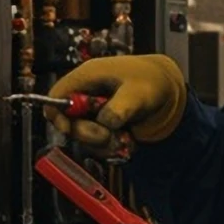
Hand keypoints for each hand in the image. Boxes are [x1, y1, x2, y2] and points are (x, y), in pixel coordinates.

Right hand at [46, 55, 186, 155]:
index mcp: (87, 77)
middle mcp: (86, 94)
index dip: (58, 114)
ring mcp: (93, 111)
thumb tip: (104, 124)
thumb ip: (119, 109)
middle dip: (87, 134)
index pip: (56, 96)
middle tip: (109, 136)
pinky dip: (110, 147)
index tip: (70, 129)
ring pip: (83, 136)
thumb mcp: (137, 93)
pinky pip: (97, 143)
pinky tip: (127, 141)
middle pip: (68, 121)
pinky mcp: (102, 125)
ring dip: (102, 145)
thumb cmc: (151, 81)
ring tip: (124, 140)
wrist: (167, 88)